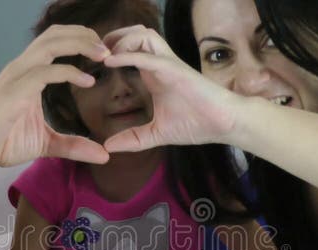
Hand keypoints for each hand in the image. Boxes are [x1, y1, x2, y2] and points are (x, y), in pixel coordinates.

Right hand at [0, 25, 111, 170]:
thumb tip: (103, 155)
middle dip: (85, 34)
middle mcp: (22, 68)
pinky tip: (88, 81)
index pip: (56, 42)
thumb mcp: (45, 144)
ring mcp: (17, 76)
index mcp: (29, 73)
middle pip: (56, 34)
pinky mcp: (15, 90)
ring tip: (103, 55)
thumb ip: (74, 146)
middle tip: (109, 48)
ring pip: (51, 44)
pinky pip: (46, 71)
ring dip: (80, 44)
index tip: (104, 53)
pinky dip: (70, 72)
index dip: (81, 40)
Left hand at [100, 25, 238, 152]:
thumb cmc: (197, 124)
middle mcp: (161, 63)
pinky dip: (129, 55)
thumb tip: (108, 147)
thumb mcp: (157, 134)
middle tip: (95, 52)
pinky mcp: (176, 70)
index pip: (131, 48)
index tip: (92, 62)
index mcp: (155, 73)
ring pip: (143, 35)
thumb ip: (133, 139)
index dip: (111, 49)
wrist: (225, 124)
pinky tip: (111, 62)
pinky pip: (149, 55)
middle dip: (114, 37)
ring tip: (104, 56)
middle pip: (135, 33)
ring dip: (121, 41)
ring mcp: (169, 64)